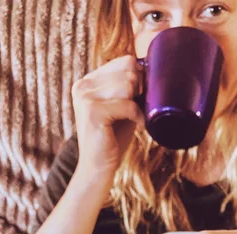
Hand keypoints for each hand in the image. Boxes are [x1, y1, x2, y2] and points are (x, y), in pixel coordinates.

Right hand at [72, 55, 144, 181]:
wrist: (98, 168)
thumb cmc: (113, 139)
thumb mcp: (122, 107)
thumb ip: (130, 88)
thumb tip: (153, 69)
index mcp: (89, 81)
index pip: (124, 61)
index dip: (141, 78)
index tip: (141, 98)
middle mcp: (83, 85)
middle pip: (128, 70)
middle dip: (141, 91)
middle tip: (139, 110)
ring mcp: (85, 97)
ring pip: (129, 84)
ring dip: (139, 104)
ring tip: (136, 119)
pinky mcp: (92, 111)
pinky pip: (128, 105)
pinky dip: (138, 117)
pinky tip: (137, 126)